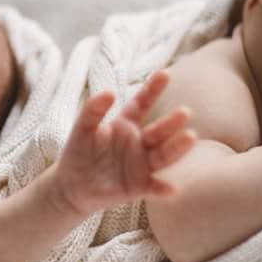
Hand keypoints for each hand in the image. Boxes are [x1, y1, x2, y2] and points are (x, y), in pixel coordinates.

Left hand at [52, 71, 196, 216]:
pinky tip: (173, 189)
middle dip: (171, 122)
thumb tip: (109, 91)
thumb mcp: (82, 127)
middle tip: (185, 111)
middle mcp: (139, 143)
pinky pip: (153, 187)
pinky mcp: (138, 187)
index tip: (165, 73)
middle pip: (158, 131)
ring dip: (176, 148)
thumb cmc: (79, 152)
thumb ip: (93, 109)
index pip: (142, 104)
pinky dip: (163, 189)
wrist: (71, 185)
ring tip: (190, 137)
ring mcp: (141, 165)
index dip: (153, 89)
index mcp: (126, 125)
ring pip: (163, 156)